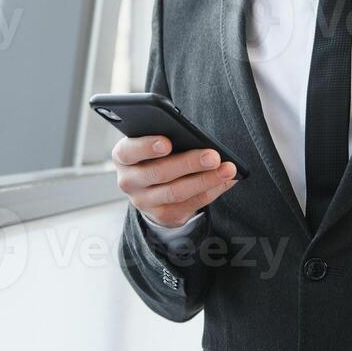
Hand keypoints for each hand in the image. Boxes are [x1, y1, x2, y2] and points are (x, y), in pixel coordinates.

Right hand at [111, 136, 237, 227]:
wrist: (150, 188)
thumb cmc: (155, 154)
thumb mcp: (151, 143)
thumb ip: (164, 136)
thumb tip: (196, 136)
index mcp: (123, 156)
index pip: (129, 151)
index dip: (147, 147)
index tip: (167, 143)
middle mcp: (129, 181)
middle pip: (159, 173)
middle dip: (189, 164)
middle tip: (213, 156)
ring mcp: (144, 202)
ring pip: (177, 192)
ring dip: (206, 180)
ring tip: (228, 169)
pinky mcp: (164, 215)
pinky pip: (192, 204)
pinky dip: (212, 190)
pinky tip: (227, 180)